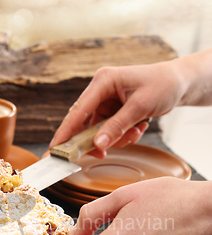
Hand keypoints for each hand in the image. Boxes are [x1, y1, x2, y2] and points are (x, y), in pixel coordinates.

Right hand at [50, 60, 186, 156]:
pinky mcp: (113, 111)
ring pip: (99, 131)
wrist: (179, 83)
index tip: (56, 148)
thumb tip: (97, 144)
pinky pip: (110, 132)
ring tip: (136, 131)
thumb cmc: (162, 85)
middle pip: (85, 123)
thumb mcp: (140, 107)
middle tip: (101, 154)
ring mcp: (106, 102)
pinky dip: (122, 136)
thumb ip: (117, 126)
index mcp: (103, 81)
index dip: (66, 130)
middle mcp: (101, 90)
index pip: (79, 109)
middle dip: (96, 139)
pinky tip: (138, 128)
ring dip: (116, 138)